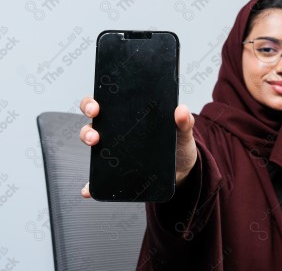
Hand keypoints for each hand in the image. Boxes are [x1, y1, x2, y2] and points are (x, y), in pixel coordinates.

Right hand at [79, 97, 197, 197]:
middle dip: (88, 122)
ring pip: (93, 142)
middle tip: (95, 131)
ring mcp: (116, 150)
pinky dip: (91, 184)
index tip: (96, 106)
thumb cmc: (179, 145)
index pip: (108, 103)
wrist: (183, 170)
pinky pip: (98, 177)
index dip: (95, 102)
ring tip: (95, 144)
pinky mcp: (117, 170)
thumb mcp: (183, 133)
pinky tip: (88, 189)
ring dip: (87, 141)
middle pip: (95, 121)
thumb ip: (184, 122)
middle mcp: (119, 130)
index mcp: (132, 116)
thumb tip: (182, 110)